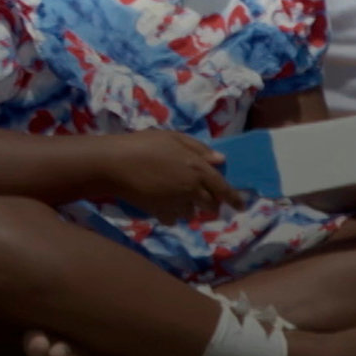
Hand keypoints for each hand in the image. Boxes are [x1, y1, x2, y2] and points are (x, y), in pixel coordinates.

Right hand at [95, 130, 243, 221]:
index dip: (234, 198)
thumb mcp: (172, 137)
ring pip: (191, 213)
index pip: (223, 188)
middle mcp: (191, 189)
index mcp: (198, 168)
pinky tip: (162, 203)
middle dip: (211, 205)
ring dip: (189, 208)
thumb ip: (198, 148)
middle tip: (206, 201)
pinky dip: (171, 214)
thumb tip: (220, 160)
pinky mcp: (161, 212)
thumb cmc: (143, 144)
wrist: (115, 164)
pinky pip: (173, 219)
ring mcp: (176, 203)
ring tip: (177, 197)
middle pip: (210, 205)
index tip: (240, 206)